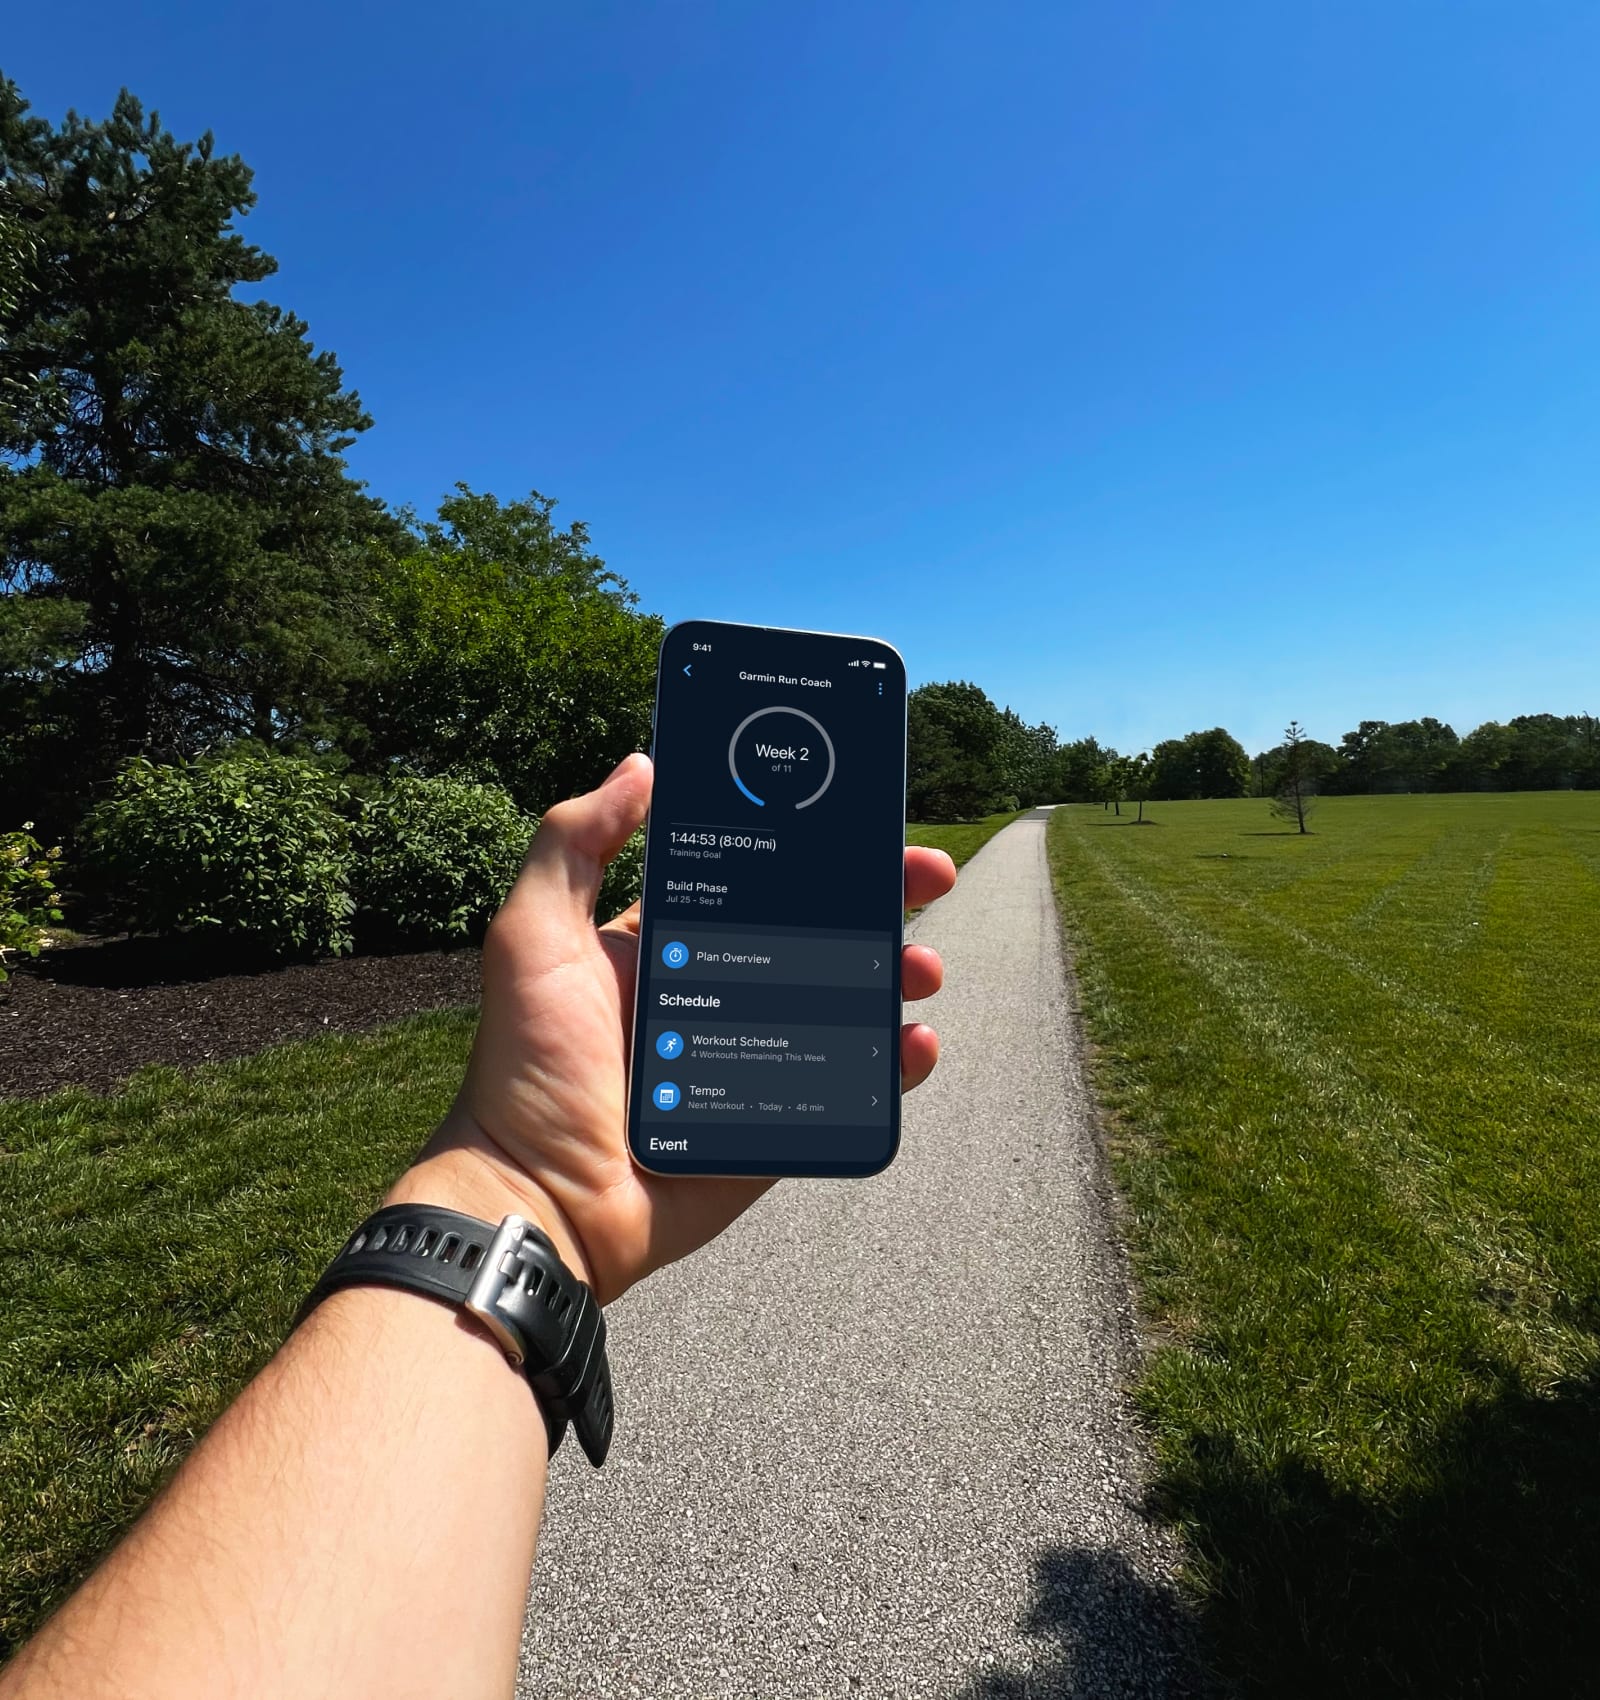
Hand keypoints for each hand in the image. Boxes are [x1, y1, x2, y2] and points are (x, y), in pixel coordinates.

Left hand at [390, 752, 955, 1302]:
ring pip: (846, 1001)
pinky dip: (893, 1061)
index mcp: (669, 942)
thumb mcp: (532, 936)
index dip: (810, 846)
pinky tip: (913, 1043)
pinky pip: (850, 1084)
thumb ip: (575, 845)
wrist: (543, 1199)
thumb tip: (642, 764)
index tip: (859, 817)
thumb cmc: (527, 1068)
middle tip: (928, 878)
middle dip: (879, 900)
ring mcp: (753, 1057)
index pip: (757, 879)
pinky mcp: (777, 1120)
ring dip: (895, 973)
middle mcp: (719, 990)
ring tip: (920, 968)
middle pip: (819, 931)